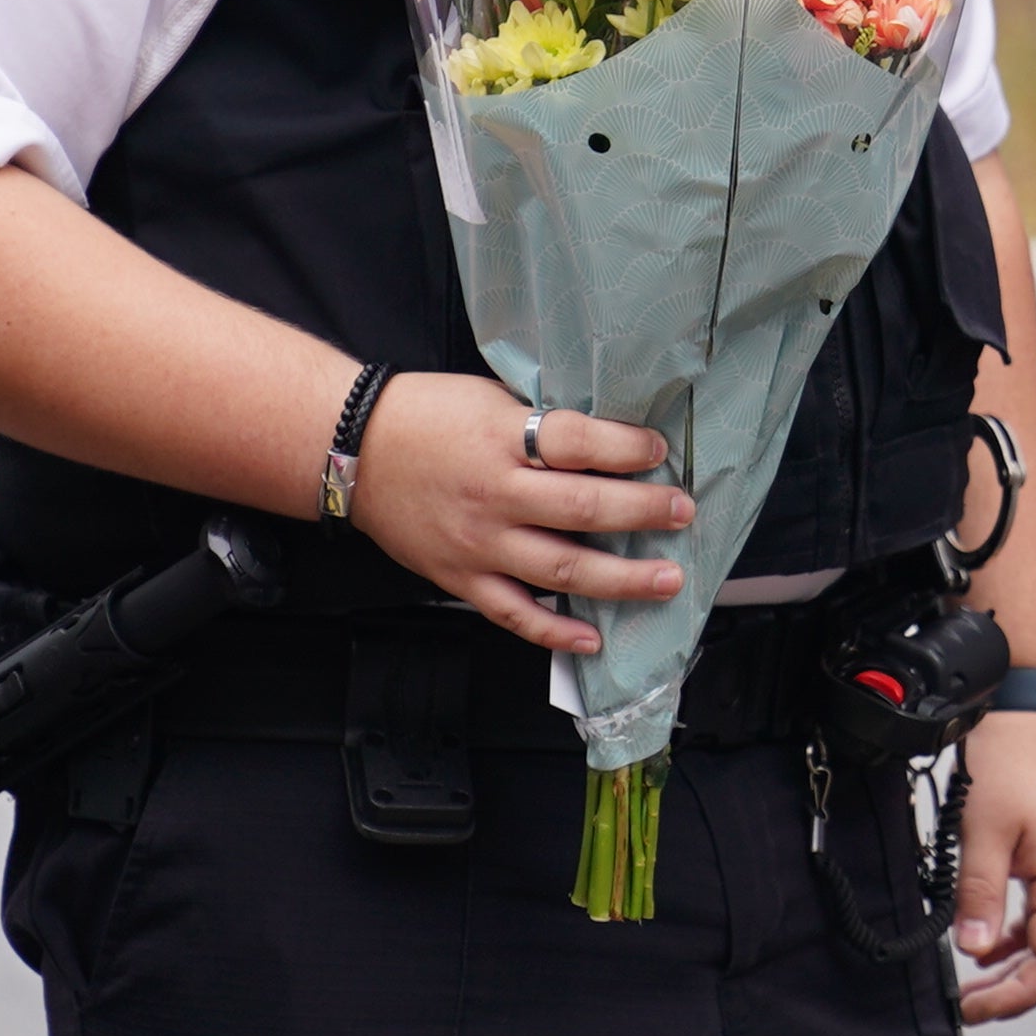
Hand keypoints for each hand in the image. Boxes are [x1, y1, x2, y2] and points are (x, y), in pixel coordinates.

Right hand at [349, 372, 692, 651]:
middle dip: (643, 512)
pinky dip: (555, 630)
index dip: (627, 448)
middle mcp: (494, 494)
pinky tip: (593, 637)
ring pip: (561, 569)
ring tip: (666, 579)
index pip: (577, 443)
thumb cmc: (425, 415)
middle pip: (582, 509)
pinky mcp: (461, 578)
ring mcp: (478, 543)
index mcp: (501, 438)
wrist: (353, 449)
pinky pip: (514, 613)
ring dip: (621, 578)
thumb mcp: (489, 398)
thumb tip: (608, 439)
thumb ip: (541, 423)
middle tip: (681, 512)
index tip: (660, 451)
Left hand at [951, 705, 1035, 1024]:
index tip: (974, 1006)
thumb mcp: (983, 830)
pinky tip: (990, 946)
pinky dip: (1021, 940)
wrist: (1030, 713)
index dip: (1015, 994)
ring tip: (976, 987)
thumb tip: (974, 948)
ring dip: (1018, 969)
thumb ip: (980, 894)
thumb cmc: (1013, 759)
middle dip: (1017, 991)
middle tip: (971, 1006)